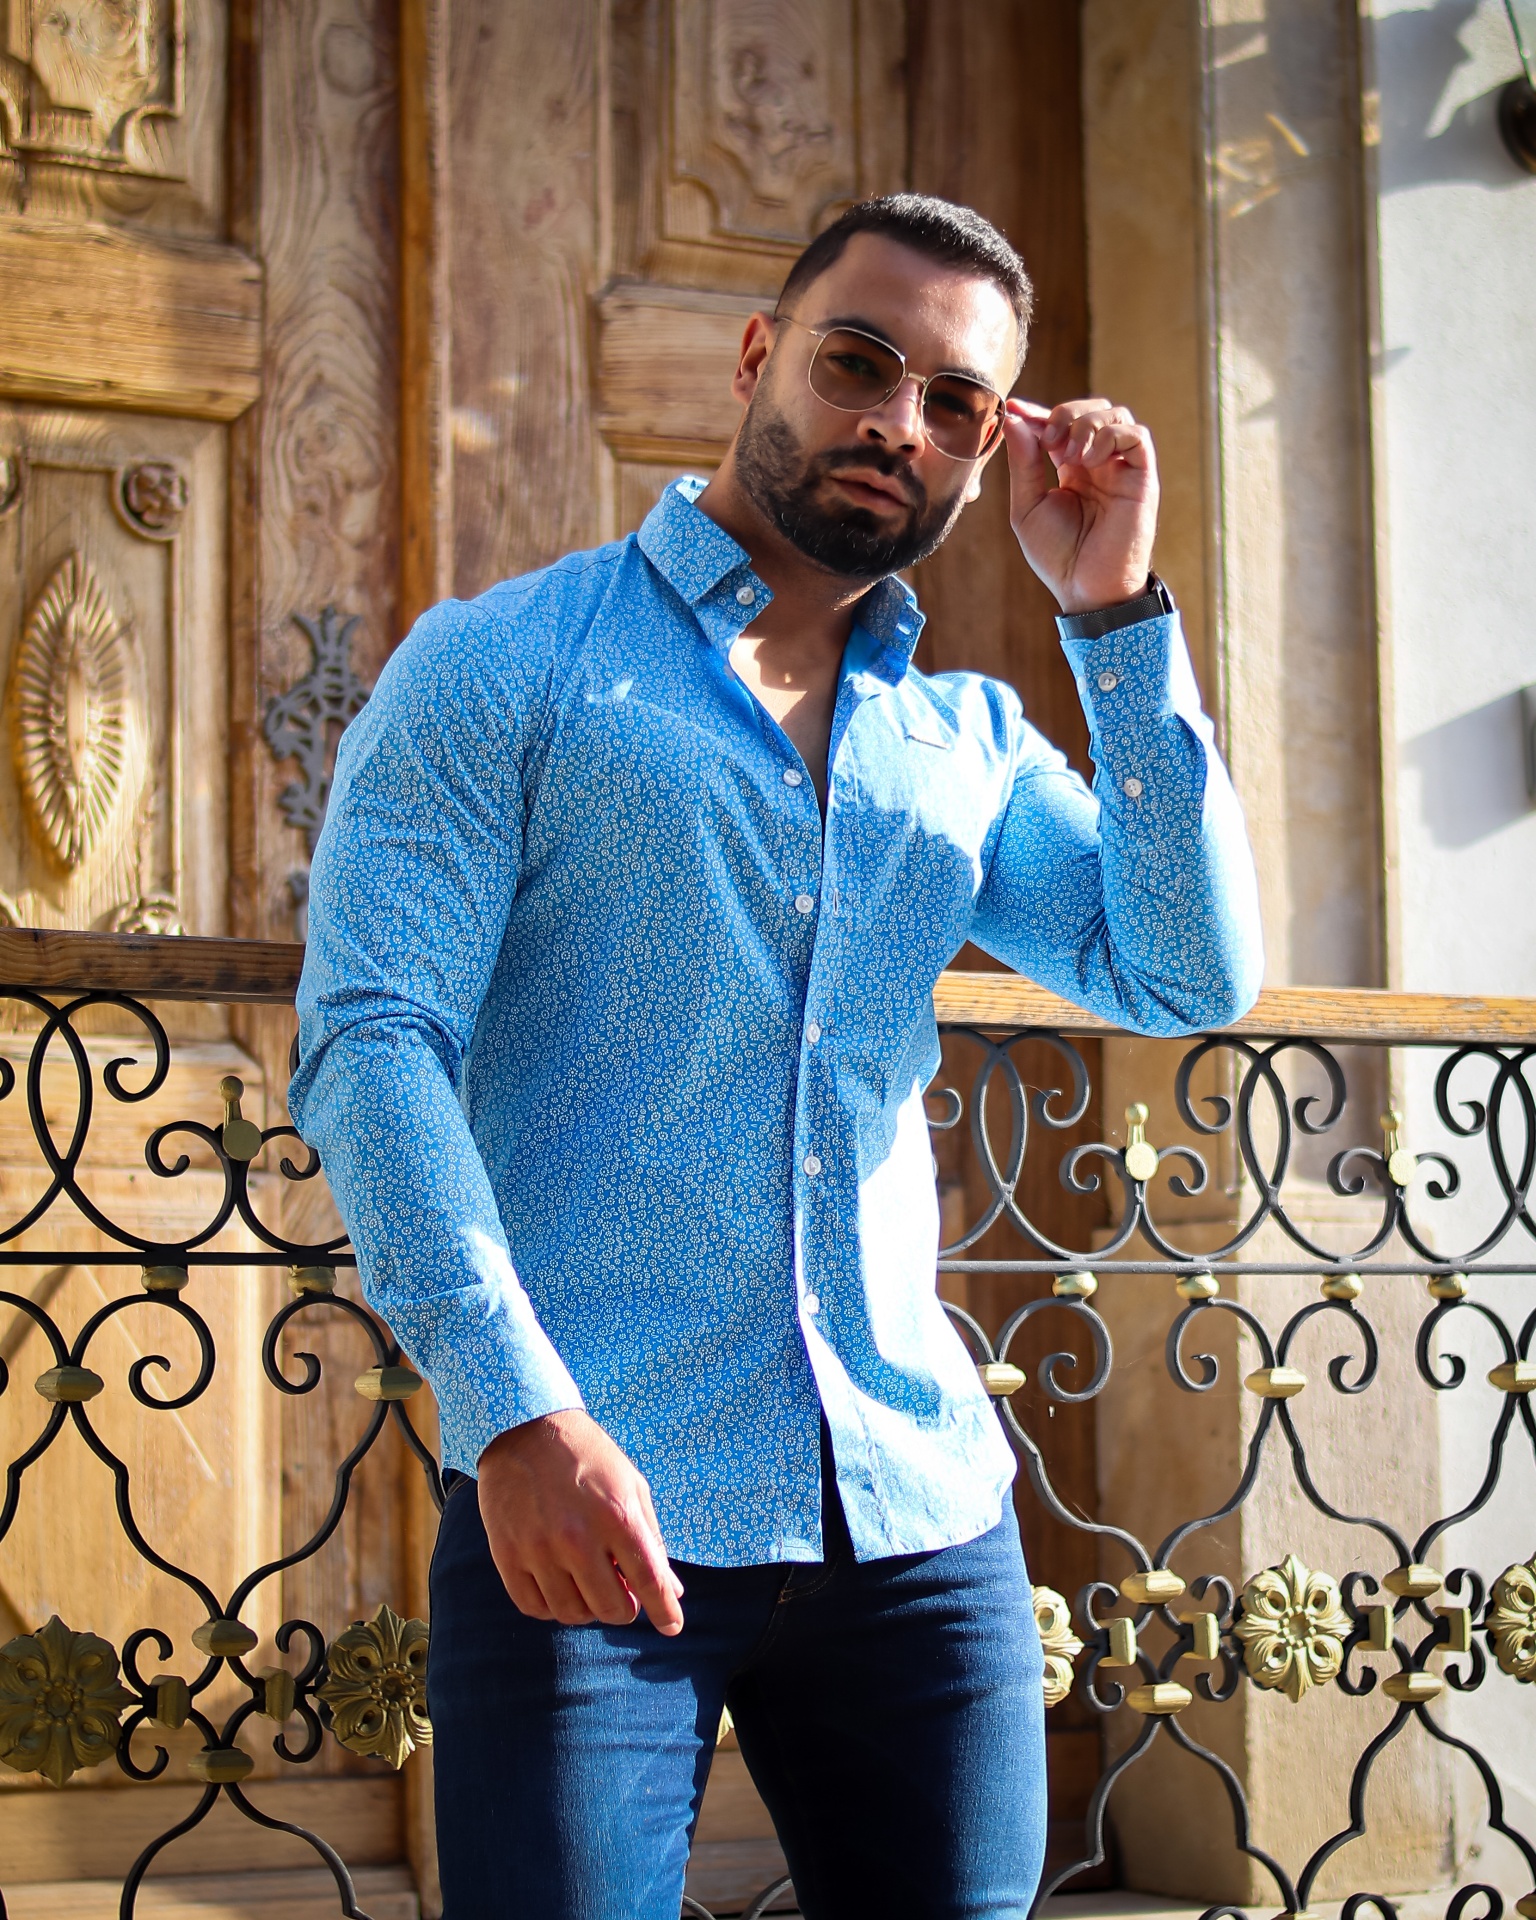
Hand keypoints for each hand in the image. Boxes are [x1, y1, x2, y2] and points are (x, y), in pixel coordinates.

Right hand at [477, 1409, 684, 1634]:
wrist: (525, 1428)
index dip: (666, 1612)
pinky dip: (552, 1605)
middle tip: (621, 1589)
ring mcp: (538, 1549)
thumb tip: (671, 1591)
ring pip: (572, 1614)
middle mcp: (577, 1538)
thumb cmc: (588, 1457)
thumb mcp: (631, 1486)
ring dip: (587, 1607)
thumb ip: (651, 1540)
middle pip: (611, 1609)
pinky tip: (559, 1583)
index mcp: (616, 1516)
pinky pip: (534, 1607)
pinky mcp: (507, 1555)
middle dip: (624, 1606)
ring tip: (588, 1581)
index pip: (650, 1582)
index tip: (672, 1626)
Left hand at [1001, 398, 1159, 615]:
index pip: (1059, 425)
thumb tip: (1014, 419)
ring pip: (1115, 414)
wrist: (1086, 588)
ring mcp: (1121, 468)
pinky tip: (1089, 460)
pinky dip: (1111, 436)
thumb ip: (1023, 464)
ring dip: (1087, 423)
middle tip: (1048, 439)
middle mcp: (1098, 464)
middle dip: (1065, 413)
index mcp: (1070, 470)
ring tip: (1069, 453)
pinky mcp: (1142, 477)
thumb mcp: (1027, 508)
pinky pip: (1136, 436)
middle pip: (1090, 409)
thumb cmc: (1057, 556)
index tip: (1014, 409)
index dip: (1038, 413)